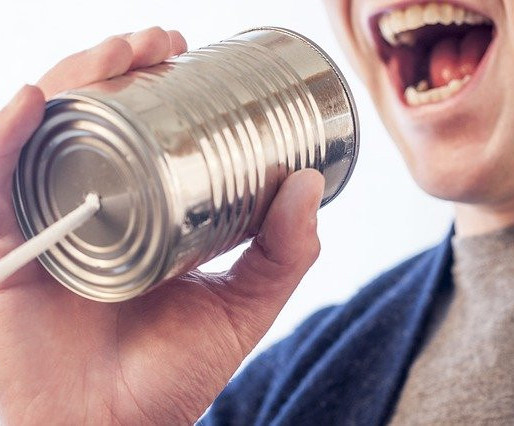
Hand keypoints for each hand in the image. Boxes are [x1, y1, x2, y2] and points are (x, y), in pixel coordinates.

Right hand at [0, 28, 323, 424]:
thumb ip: (282, 256)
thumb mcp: (240, 309)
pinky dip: (3, 135)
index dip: (158, 88)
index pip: (140, 135)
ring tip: (119, 51)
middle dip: (120, 67)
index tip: (189, 56)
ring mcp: (47, 223)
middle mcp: (91, 210)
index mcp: (140, 218)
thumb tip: (309, 184)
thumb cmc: (168, 379)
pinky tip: (34, 100)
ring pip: (46, 133)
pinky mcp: (7, 248)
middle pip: (94, 120)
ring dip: (74, 80)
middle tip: (161, 41)